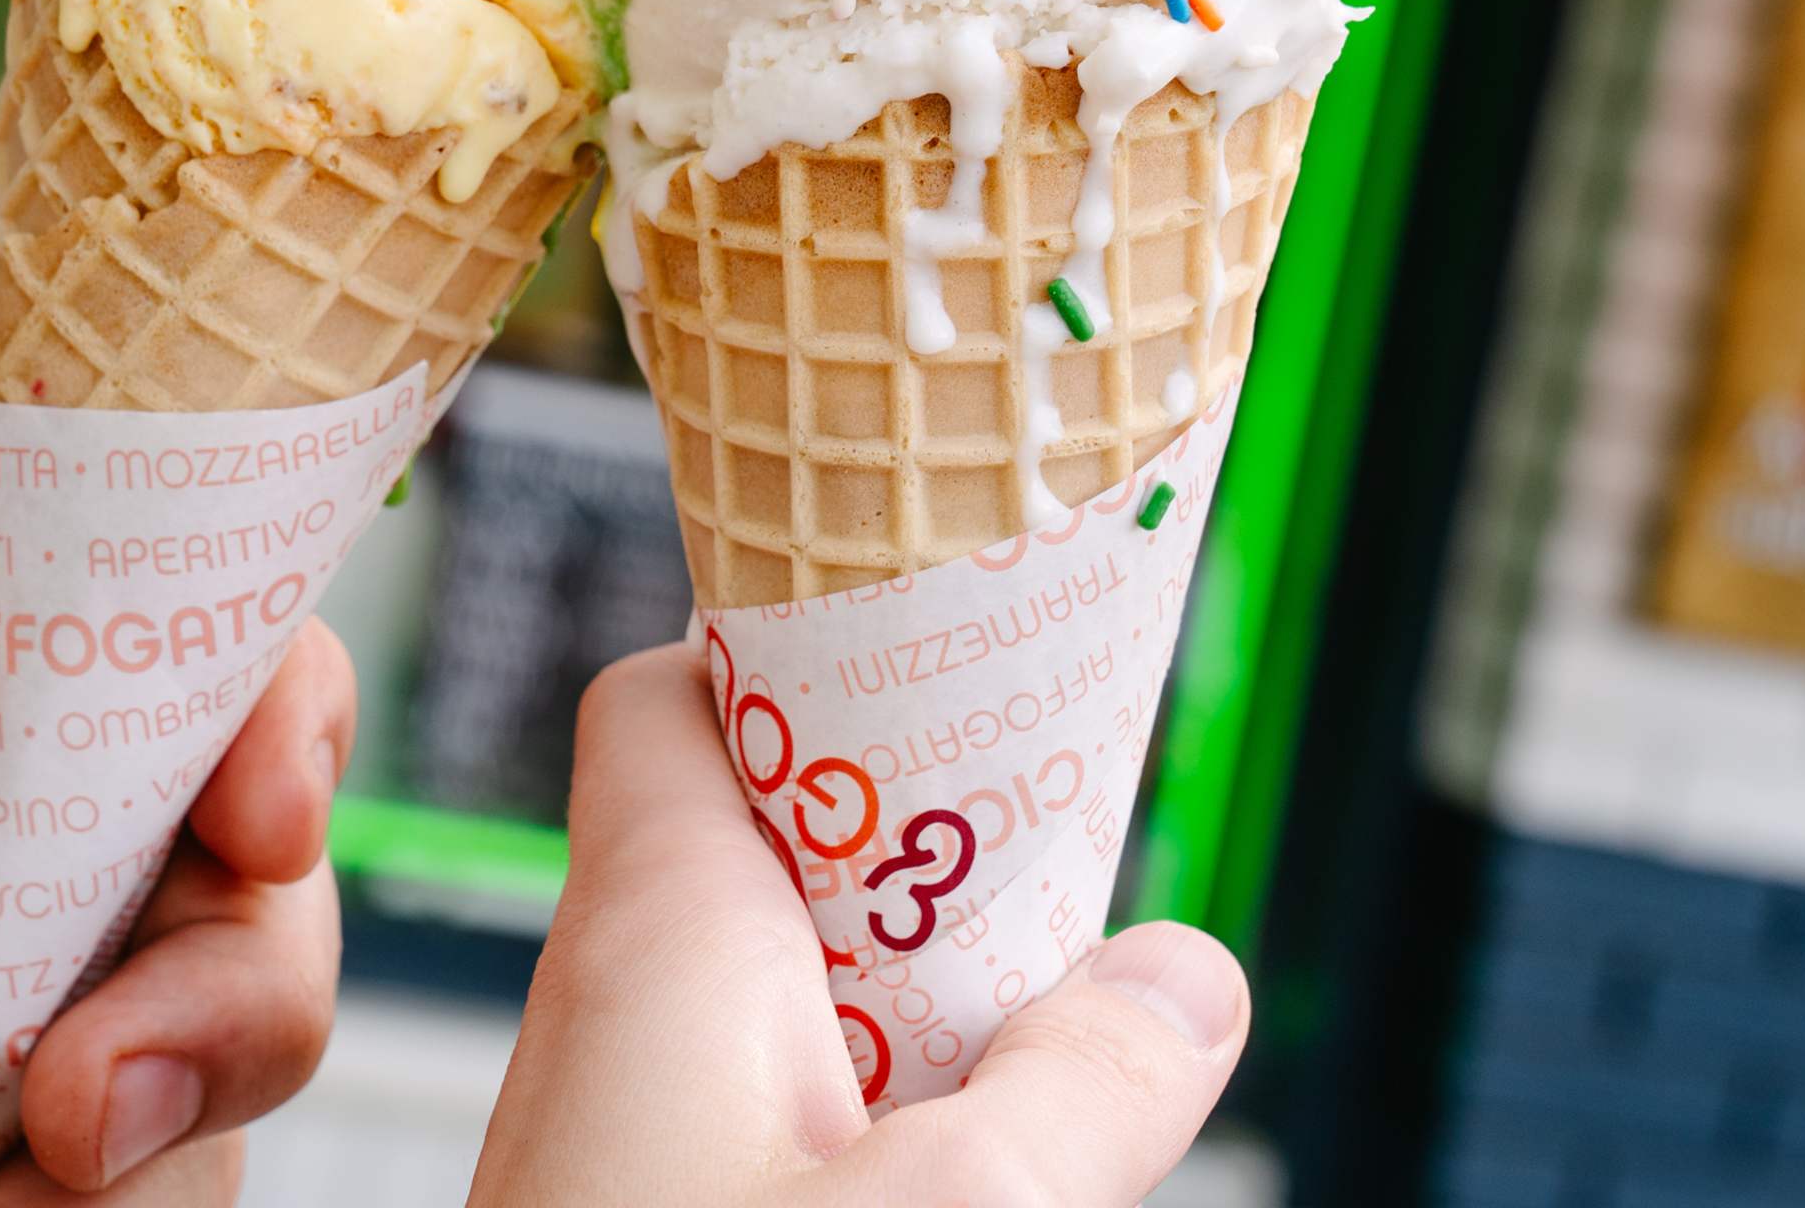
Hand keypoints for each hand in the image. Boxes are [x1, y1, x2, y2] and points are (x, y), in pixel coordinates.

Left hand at [473, 644, 1247, 1205]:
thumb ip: (1088, 1083)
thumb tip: (1188, 974)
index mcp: (659, 934)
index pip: (678, 696)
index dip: (801, 650)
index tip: (960, 663)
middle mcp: (615, 1012)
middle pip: (774, 850)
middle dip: (933, 860)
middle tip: (1078, 895)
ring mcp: (621, 1137)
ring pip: (793, 1006)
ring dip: (927, 1018)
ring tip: (1060, 1047)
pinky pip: (774, 1126)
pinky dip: (880, 1130)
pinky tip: (977, 1181)